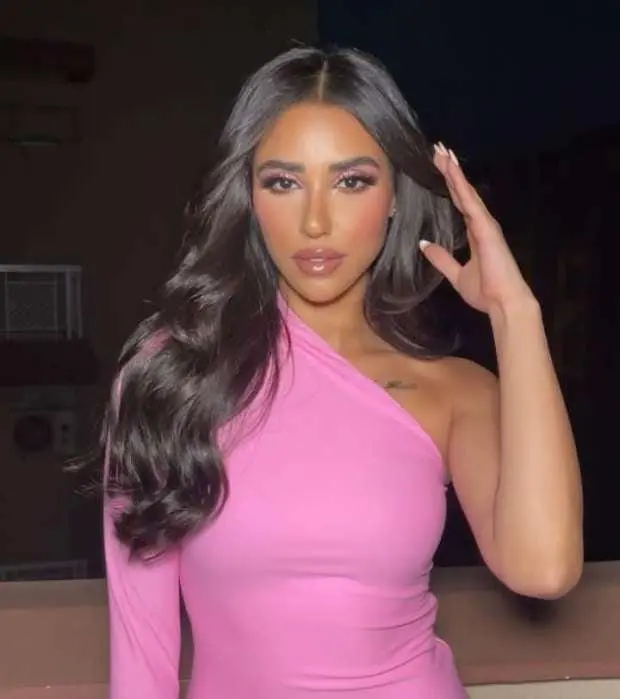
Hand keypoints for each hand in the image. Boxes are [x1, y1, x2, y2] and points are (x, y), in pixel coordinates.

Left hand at [420, 143, 534, 314]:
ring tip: (442, 152)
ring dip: (454, 172)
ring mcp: (485, 224)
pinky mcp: (486, 227)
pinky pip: (470, 202)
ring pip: (466, 192)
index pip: (460, 203)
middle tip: (438, 149)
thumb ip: (441, 258)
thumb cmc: (485, 291)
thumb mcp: (456, 274)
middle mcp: (482, 224)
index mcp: (476, 234)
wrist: (502, 303)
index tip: (440, 167)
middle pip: (463, 192)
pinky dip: (460, 185)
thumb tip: (424, 245)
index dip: (450, 185)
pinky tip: (451, 170)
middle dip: (450, 171)